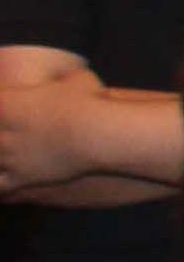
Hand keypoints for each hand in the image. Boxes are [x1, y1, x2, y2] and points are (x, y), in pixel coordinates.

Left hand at [0, 68, 98, 193]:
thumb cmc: (87, 103)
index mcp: (6, 104)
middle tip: (8, 133)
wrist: (97, 134)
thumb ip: (64, 77)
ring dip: (0, 155)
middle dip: (1, 131)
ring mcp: (9, 157)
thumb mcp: (77, 79)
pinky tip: (6, 182)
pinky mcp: (21, 177)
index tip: (7, 104)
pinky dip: (1, 187)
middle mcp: (1, 132)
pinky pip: (0, 187)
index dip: (1, 104)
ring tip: (6, 154)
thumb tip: (69, 74)